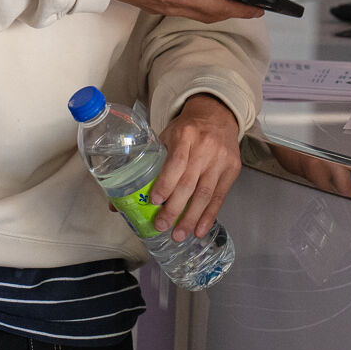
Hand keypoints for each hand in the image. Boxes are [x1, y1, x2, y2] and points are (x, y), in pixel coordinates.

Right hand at [111, 0, 262, 21]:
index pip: (220, 7)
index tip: (257, 11)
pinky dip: (197, 9)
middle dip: (231, 13)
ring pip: (195, 15)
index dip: (241, 9)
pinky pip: (182, 11)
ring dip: (214, 12)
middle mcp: (175, 6)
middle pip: (209, 15)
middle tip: (248, 10)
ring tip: (226, 5)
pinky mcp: (152, 5)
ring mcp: (162, 8)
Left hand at [151, 95, 242, 240]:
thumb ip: (148, 162)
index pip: (176, 162)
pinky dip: (209, 215)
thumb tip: (118, 199)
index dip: (166, 183)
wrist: (217, 115)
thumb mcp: (166, 135)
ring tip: (178, 234)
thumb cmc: (187, 129)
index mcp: (185, 135)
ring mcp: (220, 159)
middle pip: (189, 183)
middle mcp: (205, 147)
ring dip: (191, 218)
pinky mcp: (232, 169)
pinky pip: (220, 197)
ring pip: (205, 194)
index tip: (154, 201)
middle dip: (174, 208)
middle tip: (161, 225)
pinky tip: (199, 229)